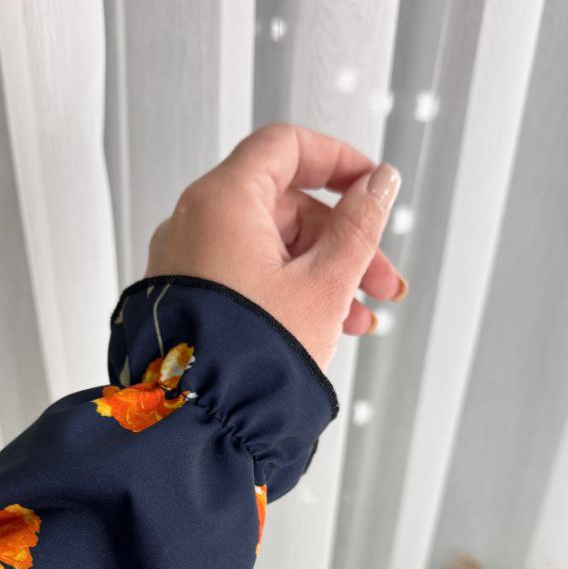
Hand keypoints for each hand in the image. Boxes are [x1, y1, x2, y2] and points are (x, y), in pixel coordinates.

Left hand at [146, 123, 406, 370]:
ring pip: (270, 248)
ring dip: (323, 274)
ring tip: (359, 319)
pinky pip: (245, 276)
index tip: (371, 186)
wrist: (200, 421)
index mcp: (222, 202)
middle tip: (381, 282)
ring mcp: (186, 261)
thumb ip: (358, 226)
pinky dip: (287, 290)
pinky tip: (324, 326)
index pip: (285, 148)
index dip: (337, 160)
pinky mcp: (187, 295)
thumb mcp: (325, 284)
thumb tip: (379, 184)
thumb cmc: (252, 353)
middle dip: (343, 242)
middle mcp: (194, 223)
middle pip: (285, 206)